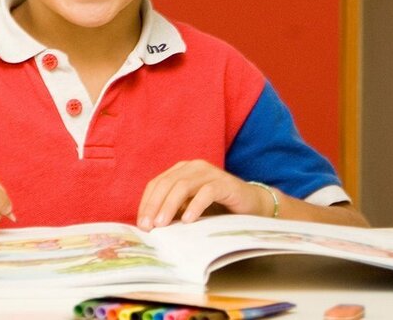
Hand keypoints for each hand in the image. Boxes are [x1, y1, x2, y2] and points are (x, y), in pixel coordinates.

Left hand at [137, 160, 273, 230]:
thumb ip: (173, 211)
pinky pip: (206, 192)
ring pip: (183, 186)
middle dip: (154, 206)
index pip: (156, 184)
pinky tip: (188, 220)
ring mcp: (209, 173)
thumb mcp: (190, 208)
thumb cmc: (217, 208)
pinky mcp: (224, 183)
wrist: (251, 204)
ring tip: (162, 224)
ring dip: (170, 206)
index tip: (141, 224)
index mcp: (181, 170)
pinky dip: (195, 206)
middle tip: (148, 226)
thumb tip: (149, 226)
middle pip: (166, 184)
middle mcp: (193, 167)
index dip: (146, 203)